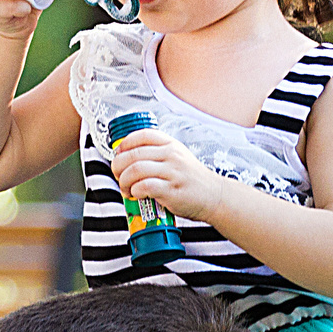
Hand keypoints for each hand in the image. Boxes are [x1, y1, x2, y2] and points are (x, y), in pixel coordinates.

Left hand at [112, 130, 226, 223]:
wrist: (215, 196)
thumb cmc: (193, 180)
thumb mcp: (179, 157)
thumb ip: (158, 154)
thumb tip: (129, 158)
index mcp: (171, 145)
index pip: (141, 135)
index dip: (125, 144)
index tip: (119, 155)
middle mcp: (171, 155)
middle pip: (133, 154)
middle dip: (118, 166)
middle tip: (118, 175)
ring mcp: (172, 172)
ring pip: (135, 170)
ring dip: (123, 181)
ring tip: (126, 189)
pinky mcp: (171, 190)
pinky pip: (144, 186)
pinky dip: (135, 191)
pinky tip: (136, 195)